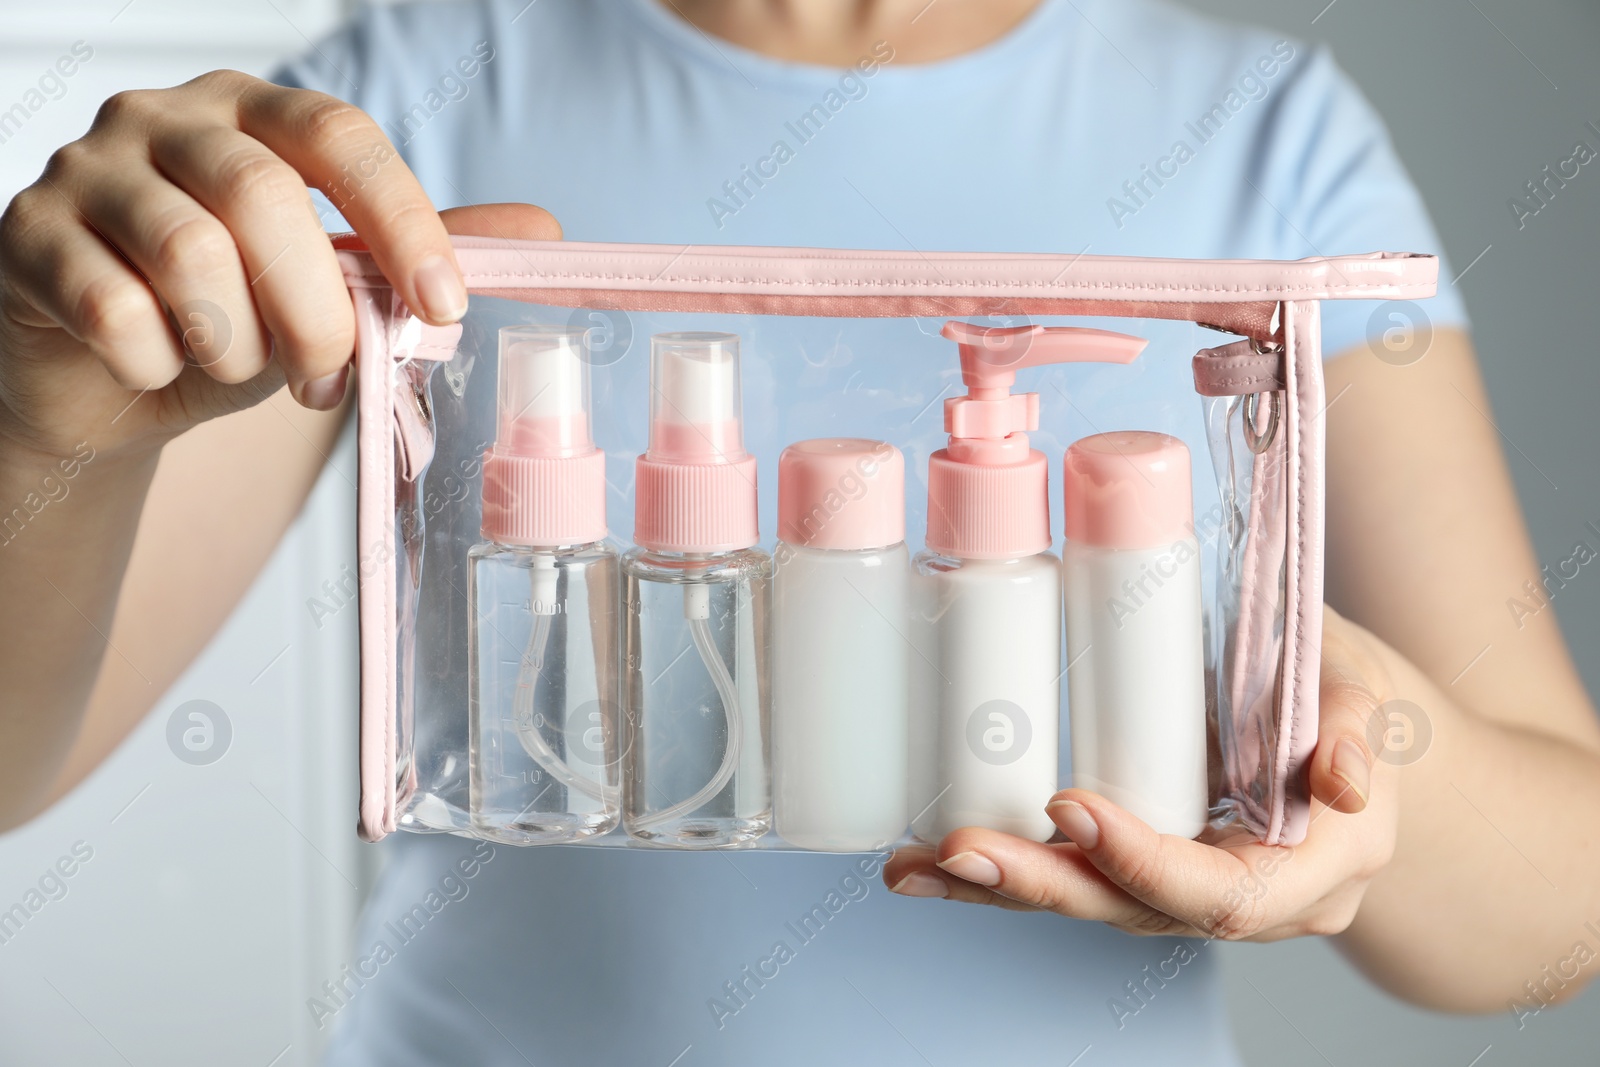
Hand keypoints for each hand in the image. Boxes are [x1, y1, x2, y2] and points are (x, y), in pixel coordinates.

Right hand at [0, 69, 558, 465]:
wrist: (107, 376)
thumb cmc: (228, 315)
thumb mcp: (330, 283)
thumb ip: (413, 253)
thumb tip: (542, 230)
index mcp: (252, 115)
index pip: (338, 134)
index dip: (401, 218)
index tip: (444, 305)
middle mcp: (163, 120)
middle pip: (262, 195)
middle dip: (317, 308)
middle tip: (330, 376)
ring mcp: (85, 171)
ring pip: (187, 251)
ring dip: (237, 342)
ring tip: (243, 371)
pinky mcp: (26, 236)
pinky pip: (110, 308)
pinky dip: (157, 363)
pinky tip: (160, 369)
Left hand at [884, 607, 1400, 941]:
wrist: (1340, 729)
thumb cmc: (1345, 696)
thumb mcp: (1360, 689)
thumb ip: (1353, 728)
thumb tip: (1340, 781)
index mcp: (1315, 870)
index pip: (1221, 894)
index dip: (1142, 861)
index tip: (1068, 806)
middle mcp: (1248, 903)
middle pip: (1136, 912)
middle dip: (1042, 884)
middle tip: (958, 849)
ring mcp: (1186, 892)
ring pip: (1090, 903)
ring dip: (998, 887)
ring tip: (915, 867)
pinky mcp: (1140, 872)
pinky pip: (1072, 879)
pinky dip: (1000, 873)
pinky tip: (927, 864)